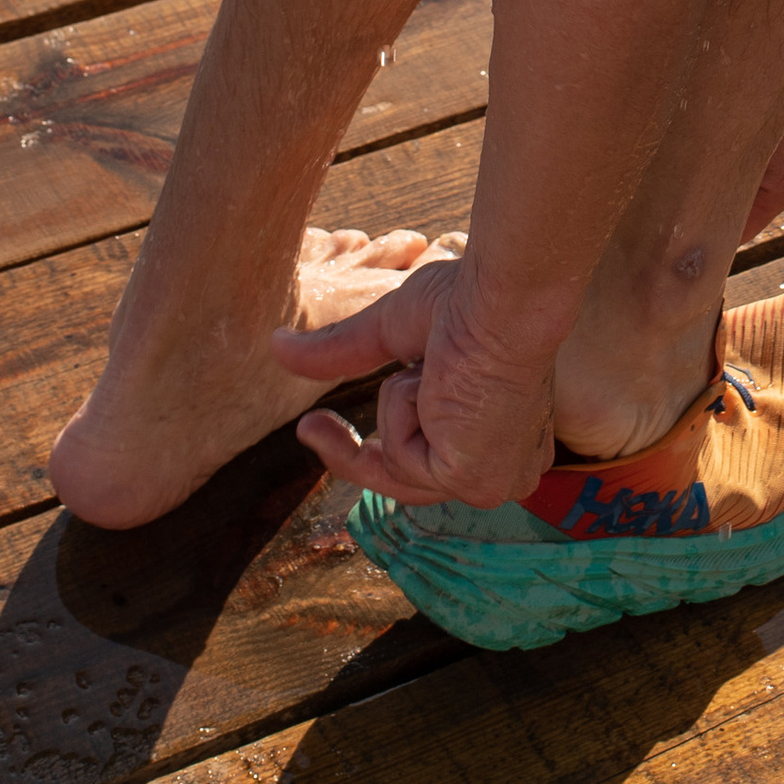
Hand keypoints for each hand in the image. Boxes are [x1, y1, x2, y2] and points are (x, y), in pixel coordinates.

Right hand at [271, 254, 558, 509]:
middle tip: (308, 425)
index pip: (426, 464)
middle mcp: (506, 467)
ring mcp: (494, 480)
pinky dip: (403, 411)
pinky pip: (402, 457)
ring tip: (431, 368)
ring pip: (397, 466)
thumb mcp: (394, 329)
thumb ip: (343, 351)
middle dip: (349, 457)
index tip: (314, 426)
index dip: (364, 454)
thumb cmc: (471, 302)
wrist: (500, 300)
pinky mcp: (476, 482)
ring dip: (396, 404)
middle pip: (402, 483)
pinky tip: (438, 383)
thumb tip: (277, 347)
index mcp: (502, 436)